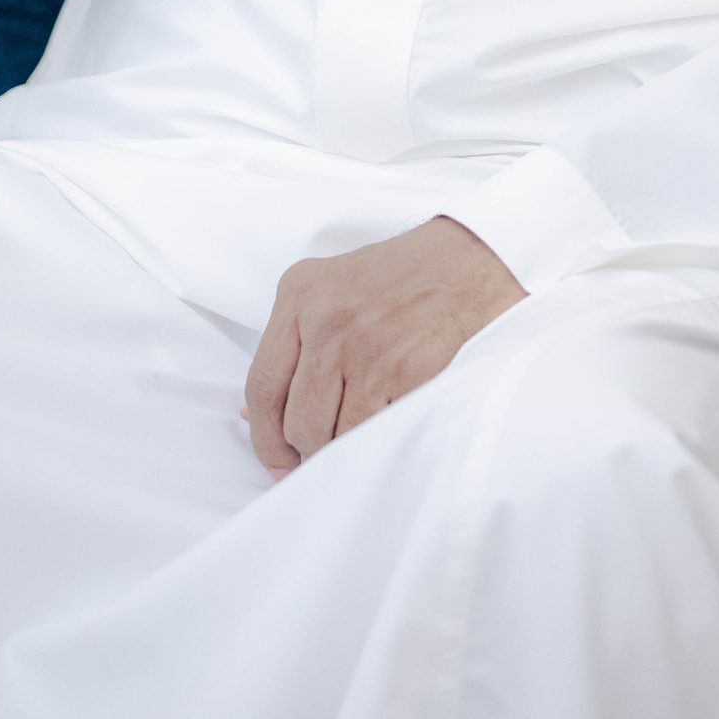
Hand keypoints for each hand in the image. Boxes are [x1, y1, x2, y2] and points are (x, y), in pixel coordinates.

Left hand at [241, 216, 526, 477]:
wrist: (469, 258)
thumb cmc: (399, 278)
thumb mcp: (330, 288)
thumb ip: (293, 343)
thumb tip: (250, 413)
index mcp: (298, 292)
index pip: (261, 385)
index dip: (264, 437)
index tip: (277, 460)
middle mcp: (326, 317)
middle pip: (295, 420)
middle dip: (308, 449)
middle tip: (326, 451)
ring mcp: (366, 344)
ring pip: (332, 434)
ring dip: (344, 448)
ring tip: (362, 429)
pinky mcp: (406, 368)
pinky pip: (375, 432)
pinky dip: (380, 438)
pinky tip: (391, 417)